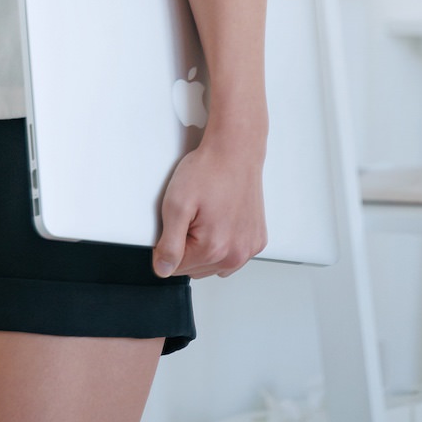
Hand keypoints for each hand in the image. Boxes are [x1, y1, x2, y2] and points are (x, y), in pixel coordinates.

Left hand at [152, 133, 266, 278]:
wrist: (235, 151)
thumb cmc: (209, 171)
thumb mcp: (176, 204)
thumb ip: (169, 244)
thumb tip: (163, 270)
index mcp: (213, 248)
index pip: (176, 268)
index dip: (168, 246)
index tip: (174, 224)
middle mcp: (235, 254)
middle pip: (196, 269)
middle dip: (188, 247)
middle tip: (190, 216)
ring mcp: (249, 248)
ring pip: (215, 265)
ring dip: (206, 248)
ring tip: (206, 216)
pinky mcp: (257, 240)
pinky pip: (233, 254)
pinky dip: (224, 243)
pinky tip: (220, 219)